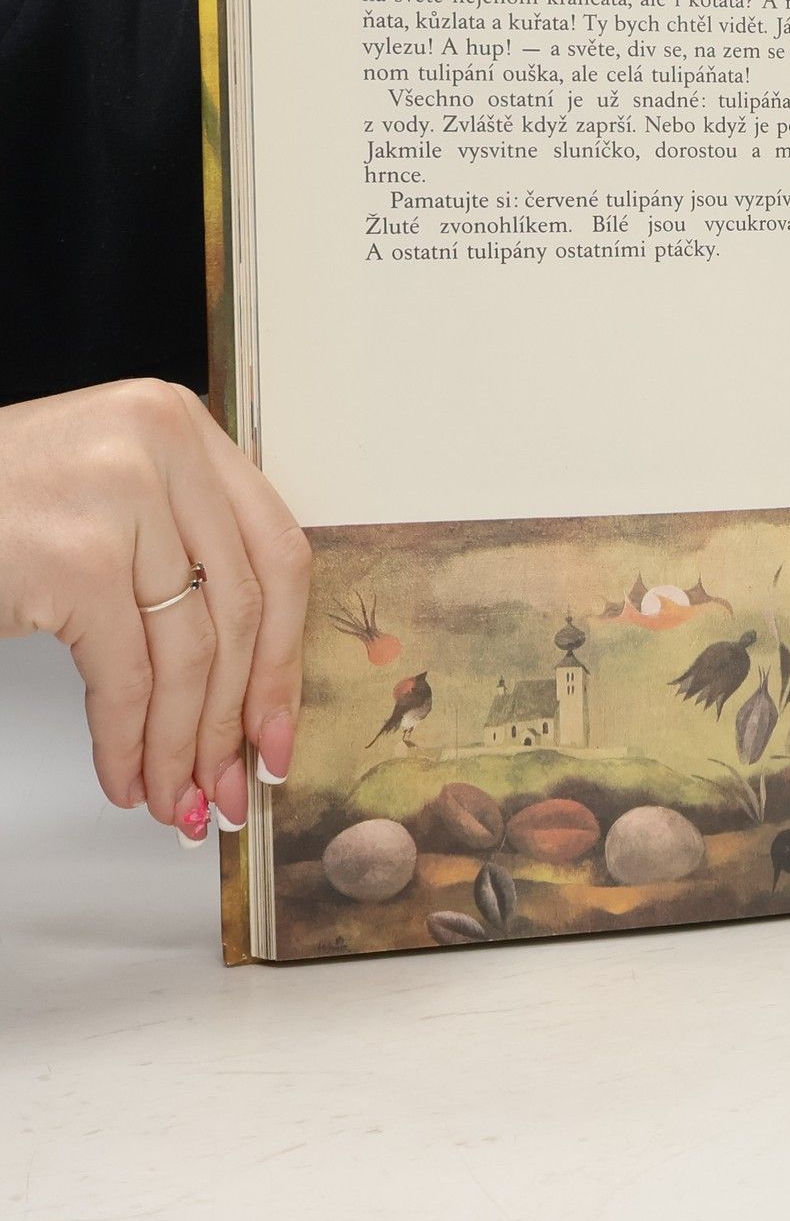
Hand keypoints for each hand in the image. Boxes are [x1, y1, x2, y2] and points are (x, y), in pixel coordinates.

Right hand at [0, 380, 309, 840]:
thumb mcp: (109, 498)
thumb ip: (184, 548)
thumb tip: (253, 679)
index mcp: (181, 425)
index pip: (275, 552)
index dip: (284, 652)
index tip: (279, 725)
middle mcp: (163, 445)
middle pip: (242, 607)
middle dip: (238, 714)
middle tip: (232, 782)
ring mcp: (120, 497)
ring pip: (189, 651)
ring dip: (182, 743)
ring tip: (175, 795)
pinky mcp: (74, 559)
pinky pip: (126, 676)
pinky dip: (129, 741)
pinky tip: (126, 777)